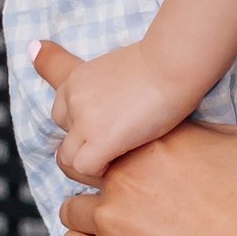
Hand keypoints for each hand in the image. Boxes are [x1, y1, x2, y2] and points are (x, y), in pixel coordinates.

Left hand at [35, 36, 203, 186]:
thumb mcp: (122, 69)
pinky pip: (85, 168)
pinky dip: (100, 171)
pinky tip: (120, 162)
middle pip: (65, 136)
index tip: (104, 128)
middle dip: (85, 143)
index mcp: (77, 80)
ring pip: (69, 157)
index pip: (62, 113)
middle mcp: (74, 98)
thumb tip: (117, 106)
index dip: (82, 126)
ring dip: (90, 161)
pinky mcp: (101, 139)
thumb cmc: (164, 65)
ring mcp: (84, 120)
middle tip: (115, 143)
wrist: (174, 64)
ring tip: (116, 159)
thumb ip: (109, 89)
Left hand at [61, 56, 236, 235]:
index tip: (64, 87)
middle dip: (103, 179)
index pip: (103, 116)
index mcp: (158, 138)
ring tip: (124, 227)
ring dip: (92, 216)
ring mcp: (115, 220)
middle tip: (131, 196)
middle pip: (84, 167)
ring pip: (72, 210)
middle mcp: (127, 174)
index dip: (90, 115)